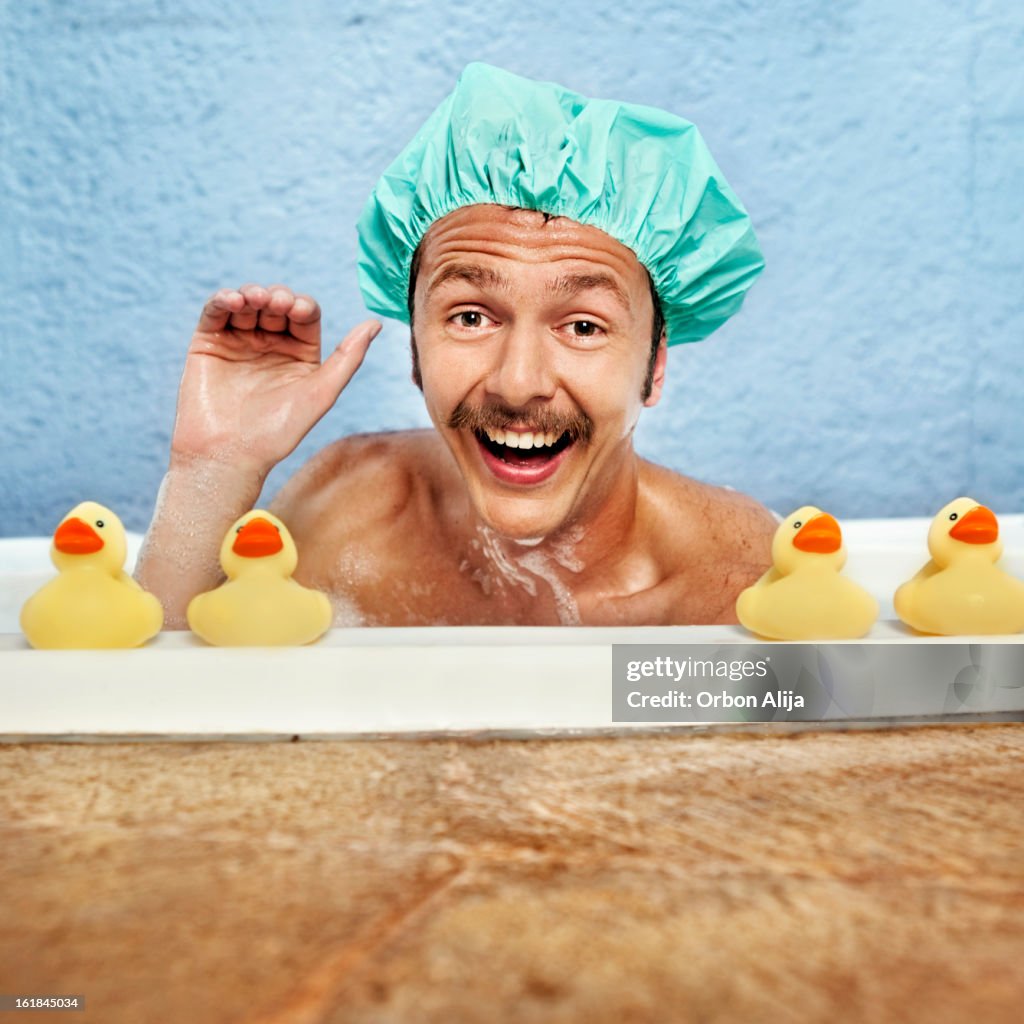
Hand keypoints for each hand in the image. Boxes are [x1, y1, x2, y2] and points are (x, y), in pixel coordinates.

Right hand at [171, 284, 380, 474]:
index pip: (304, 315)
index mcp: (299, 354)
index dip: (302, 306)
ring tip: (255, 299)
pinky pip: (216, 312)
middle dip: (277, 298)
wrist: (229, 454)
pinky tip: (234, 301)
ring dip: (252, 294)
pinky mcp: (209, 342)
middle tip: (276, 303)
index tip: (299, 309)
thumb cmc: (278, 432)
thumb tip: (376, 323)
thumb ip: (349, 357)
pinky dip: (224, 300)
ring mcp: (239, 342)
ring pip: (247, 303)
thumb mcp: (321, 393)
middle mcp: (270, 344)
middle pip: (276, 304)